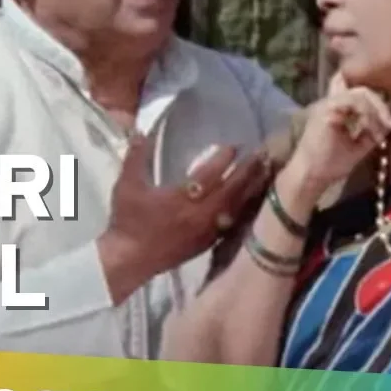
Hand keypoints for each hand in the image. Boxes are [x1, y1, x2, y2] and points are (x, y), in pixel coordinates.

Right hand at [101, 135, 268, 300]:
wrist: (129, 261)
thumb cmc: (128, 221)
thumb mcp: (127, 185)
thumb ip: (135, 157)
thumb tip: (140, 130)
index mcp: (182, 198)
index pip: (209, 174)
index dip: (223, 159)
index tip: (235, 146)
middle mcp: (200, 214)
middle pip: (231, 190)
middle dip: (248, 171)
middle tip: (263, 155)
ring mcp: (207, 231)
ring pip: (235, 207)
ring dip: (250, 189)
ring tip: (263, 174)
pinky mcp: (207, 243)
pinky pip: (231, 224)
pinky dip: (242, 210)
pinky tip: (249, 201)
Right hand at [284, 86, 390, 198]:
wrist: (311, 177)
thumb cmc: (330, 165)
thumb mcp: (358, 147)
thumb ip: (371, 134)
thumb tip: (388, 124)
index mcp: (337, 110)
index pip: (358, 93)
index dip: (376, 101)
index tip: (389, 122)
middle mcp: (331, 103)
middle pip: (362, 89)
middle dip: (381, 105)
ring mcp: (328, 104)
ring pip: (360, 93)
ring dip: (376, 110)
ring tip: (381, 131)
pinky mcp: (327, 109)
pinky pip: (353, 100)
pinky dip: (367, 113)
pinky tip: (370, 129)